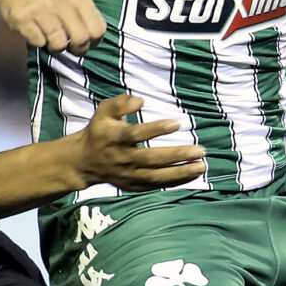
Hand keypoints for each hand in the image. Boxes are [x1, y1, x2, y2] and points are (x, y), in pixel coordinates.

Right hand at [0, 0, 106, 54]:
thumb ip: (85, 13)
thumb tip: (94, 41)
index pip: (97, 28)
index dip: (94, 42)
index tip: (87, 43)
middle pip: (81, 38)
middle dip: (77, 49)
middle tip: (70, 47)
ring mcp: (40, 8)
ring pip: (59, 44)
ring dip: (56, 48)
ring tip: (51, 39)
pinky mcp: (23, 17)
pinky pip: (39, 42)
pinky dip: (38, 42)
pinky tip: (36, 32)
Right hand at [69, 94, 205, 191]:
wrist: (83, 162)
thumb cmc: (99, 132)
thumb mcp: (103, 112)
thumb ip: (120, 103)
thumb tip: (140, 100)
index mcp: (114, 138)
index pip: (136, 134)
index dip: (156, 129)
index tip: (177, 123)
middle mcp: (122, 158)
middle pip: (152, 159)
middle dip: (177, 155)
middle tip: (200, 150)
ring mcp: (128, 175)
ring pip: (157, 176)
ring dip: (181, 173)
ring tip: (202, 166)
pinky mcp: (133, 186)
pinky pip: (156, 185)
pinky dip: (174, 182)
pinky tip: (192, 175)